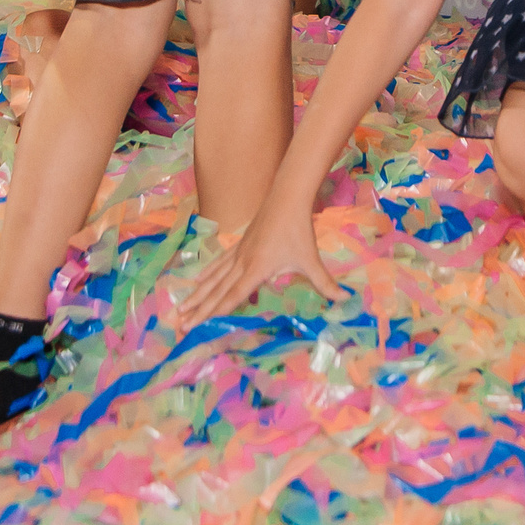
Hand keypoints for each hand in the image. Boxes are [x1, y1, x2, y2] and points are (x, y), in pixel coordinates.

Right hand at [178, 200, 341, 326]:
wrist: (286, 198)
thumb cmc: (298, 230)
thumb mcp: (310, 259)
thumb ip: (325, 283)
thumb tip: (346, 299)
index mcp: (256, 270)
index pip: (231, 298)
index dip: (212, 314)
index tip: (195, 326)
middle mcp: (241, 264)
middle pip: (215, 291)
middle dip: (197, 310)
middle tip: (179, 326)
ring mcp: (237, 253)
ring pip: (212, 278)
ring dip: (196, 295)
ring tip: (180, 309)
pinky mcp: (239, 245)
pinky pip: (218, 265)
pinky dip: (206, 275)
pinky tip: (197, 282)